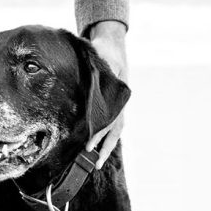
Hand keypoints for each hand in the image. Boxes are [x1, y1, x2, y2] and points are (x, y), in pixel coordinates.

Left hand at [85, 20, 127, 167]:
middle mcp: (120, 102)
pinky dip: (105, 139)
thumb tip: (92, 74)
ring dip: (107, 147)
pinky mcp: (112, 107)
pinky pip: (111, 126)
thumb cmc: (104, 50)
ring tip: (97, 164)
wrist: (112, 46)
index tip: (90, 144)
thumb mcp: (102, 54)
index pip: (110, 118)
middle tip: (92, 158)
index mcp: (119, 93)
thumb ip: (99, 65)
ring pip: (115, 130)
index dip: (100, 132)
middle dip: (104, 145)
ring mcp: (118, 105)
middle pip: (114, 128)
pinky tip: (97, 150)